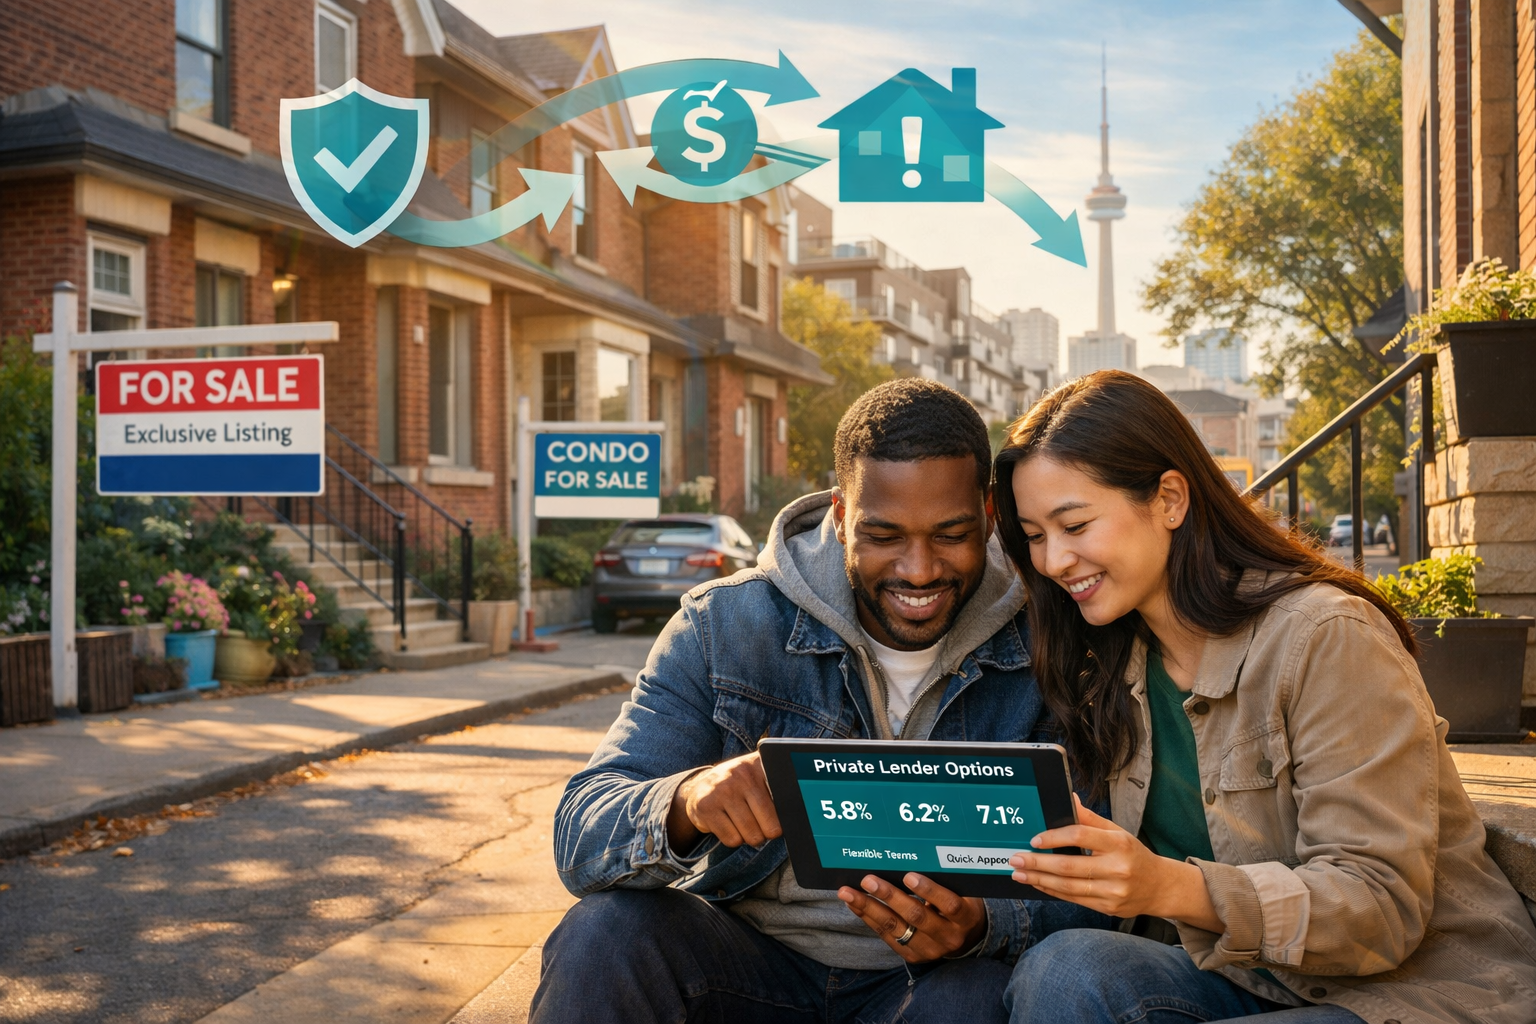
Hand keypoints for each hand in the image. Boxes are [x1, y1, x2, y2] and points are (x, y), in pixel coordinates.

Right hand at [666, 751, 781, 849]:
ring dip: (749, 836)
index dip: (785, 817)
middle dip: (767, 832)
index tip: (782, 820)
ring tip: (742, 823)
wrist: (698, 787)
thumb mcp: (758, 778)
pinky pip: (732, 839)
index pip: (785, 801)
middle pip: (771, 826)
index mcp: (758, 765)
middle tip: (760, 824)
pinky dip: (733, 839)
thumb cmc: (737, 787)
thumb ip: (778, 788)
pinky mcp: (706, 807)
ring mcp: (721, 790)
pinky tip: (728, 824)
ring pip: (751, 835)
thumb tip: (801, 813)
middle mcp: (740, 774)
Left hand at [838, 873, 986, 962]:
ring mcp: (929, 949)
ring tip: (849, 893)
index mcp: (965, 917)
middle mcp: (948, 937)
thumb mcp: (961, 891)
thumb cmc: (960, 902)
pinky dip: (868, 918)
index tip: (908, 876)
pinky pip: (886, 936)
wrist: (965, 938)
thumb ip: (942, 879)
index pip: (949, 904)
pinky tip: (855, 904)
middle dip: (889, 897)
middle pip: (916, 917)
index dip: (929, 890)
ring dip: (869, 908)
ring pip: (896, 928)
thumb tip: (910, 857)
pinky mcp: (912, 956)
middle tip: (868, 880)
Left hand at [1008, 795, 1221, 931]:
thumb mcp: (1117, 832)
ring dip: (1040, 879)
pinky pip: (1074, 899)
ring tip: (1019, 873)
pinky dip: (1052, 891)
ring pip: (1069, 886)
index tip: (1034, 839)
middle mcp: (1118, 868)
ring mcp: (1114, 892)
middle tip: (1016, 859)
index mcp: (1119, 843)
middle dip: (1038, 863)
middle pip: (1070, 866)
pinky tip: (1038, 883)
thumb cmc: (1133, 854)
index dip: (1054, 837)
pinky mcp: (1108, 908)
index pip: (1080, 836)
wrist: (1160, 887)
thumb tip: (1068, 798)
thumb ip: (1090, 819)